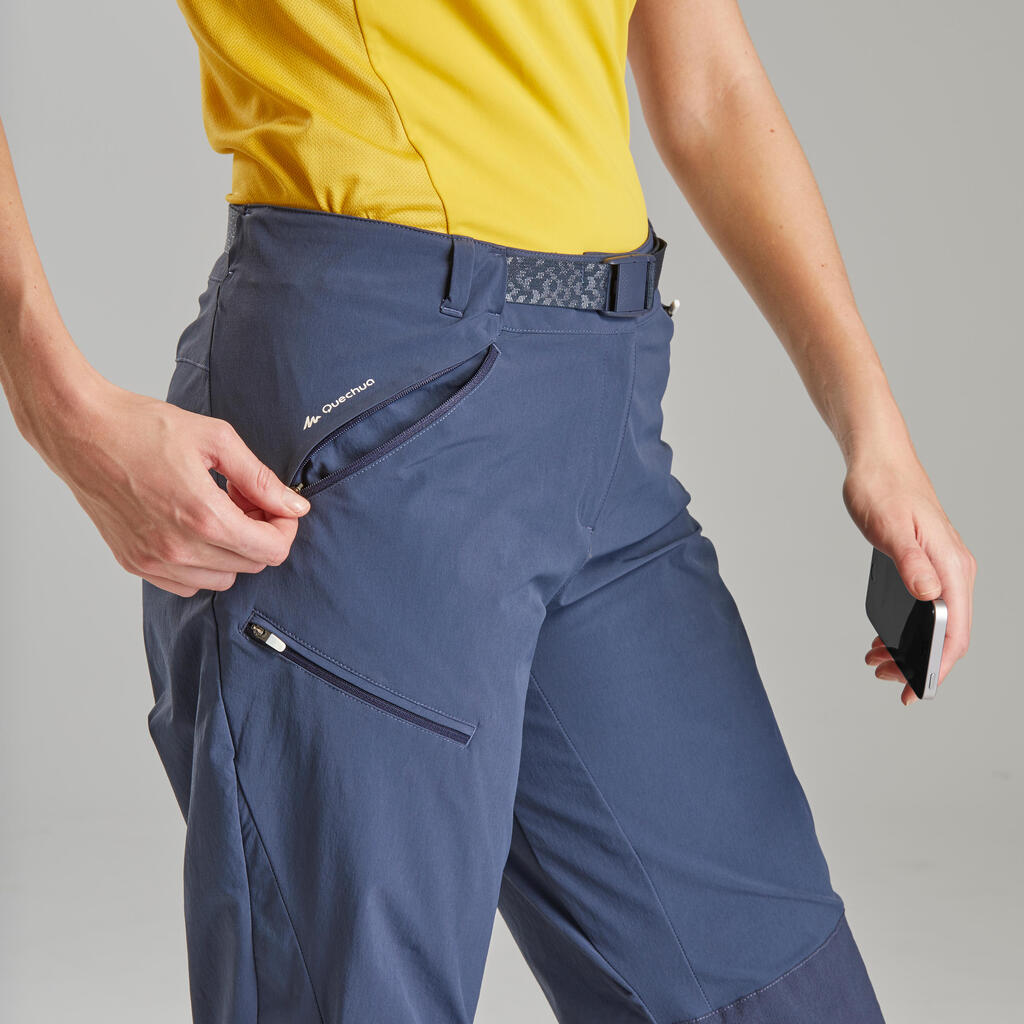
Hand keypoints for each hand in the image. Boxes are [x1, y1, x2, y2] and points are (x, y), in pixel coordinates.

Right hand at [25, 374, 310, 596]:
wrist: (79, 430)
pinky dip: (201, 563)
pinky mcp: (134, 563)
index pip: (273, 551)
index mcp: (204, 518)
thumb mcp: (216, 440)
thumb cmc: (143, 426)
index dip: (284, 527)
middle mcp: (179, 549)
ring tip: (216, 511)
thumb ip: (260, 479)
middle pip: (251, 565)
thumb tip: (295, 507)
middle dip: (259, 532)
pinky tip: (192, 527)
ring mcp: (154, 561)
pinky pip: (187, 584)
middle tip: (242, 497)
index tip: (274, 504)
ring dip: (231, 550)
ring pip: (222, 579)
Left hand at [842, 450, 975, 704]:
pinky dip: (905, 628)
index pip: (956, 631)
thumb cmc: (882, 489)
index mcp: (952, 566)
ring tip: (876, 660)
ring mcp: (942, 568)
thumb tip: (930, 595)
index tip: (916, 689)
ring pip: (935, 623)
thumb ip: (911, 563)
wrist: (877, 461)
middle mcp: (954, 570)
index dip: (939, 666)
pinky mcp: (926, 564)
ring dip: (908, 647)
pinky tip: (882, 637)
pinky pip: (925, 608)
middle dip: (918, 663)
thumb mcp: (890, 529)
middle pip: (948, 633)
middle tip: (883, 677)